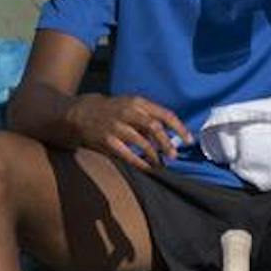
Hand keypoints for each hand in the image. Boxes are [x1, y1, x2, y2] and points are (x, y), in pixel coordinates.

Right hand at [66, 94, 192, 170]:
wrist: (81, 113)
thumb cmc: (113, 111)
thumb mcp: (131, 107)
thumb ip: (149, 118)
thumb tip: (171, 137)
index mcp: (138, 102)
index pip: (165, 114)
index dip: (180, 128)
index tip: (189, 140)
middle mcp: (128, 112)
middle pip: (155, 128)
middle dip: (167, 144)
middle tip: (174, 155)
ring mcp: (116, 126)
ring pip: (142, 142)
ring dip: (154, 155)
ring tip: (161, 164)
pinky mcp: (107, 140)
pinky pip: (127, 154)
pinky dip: (139, 162)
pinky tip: (147, 168)